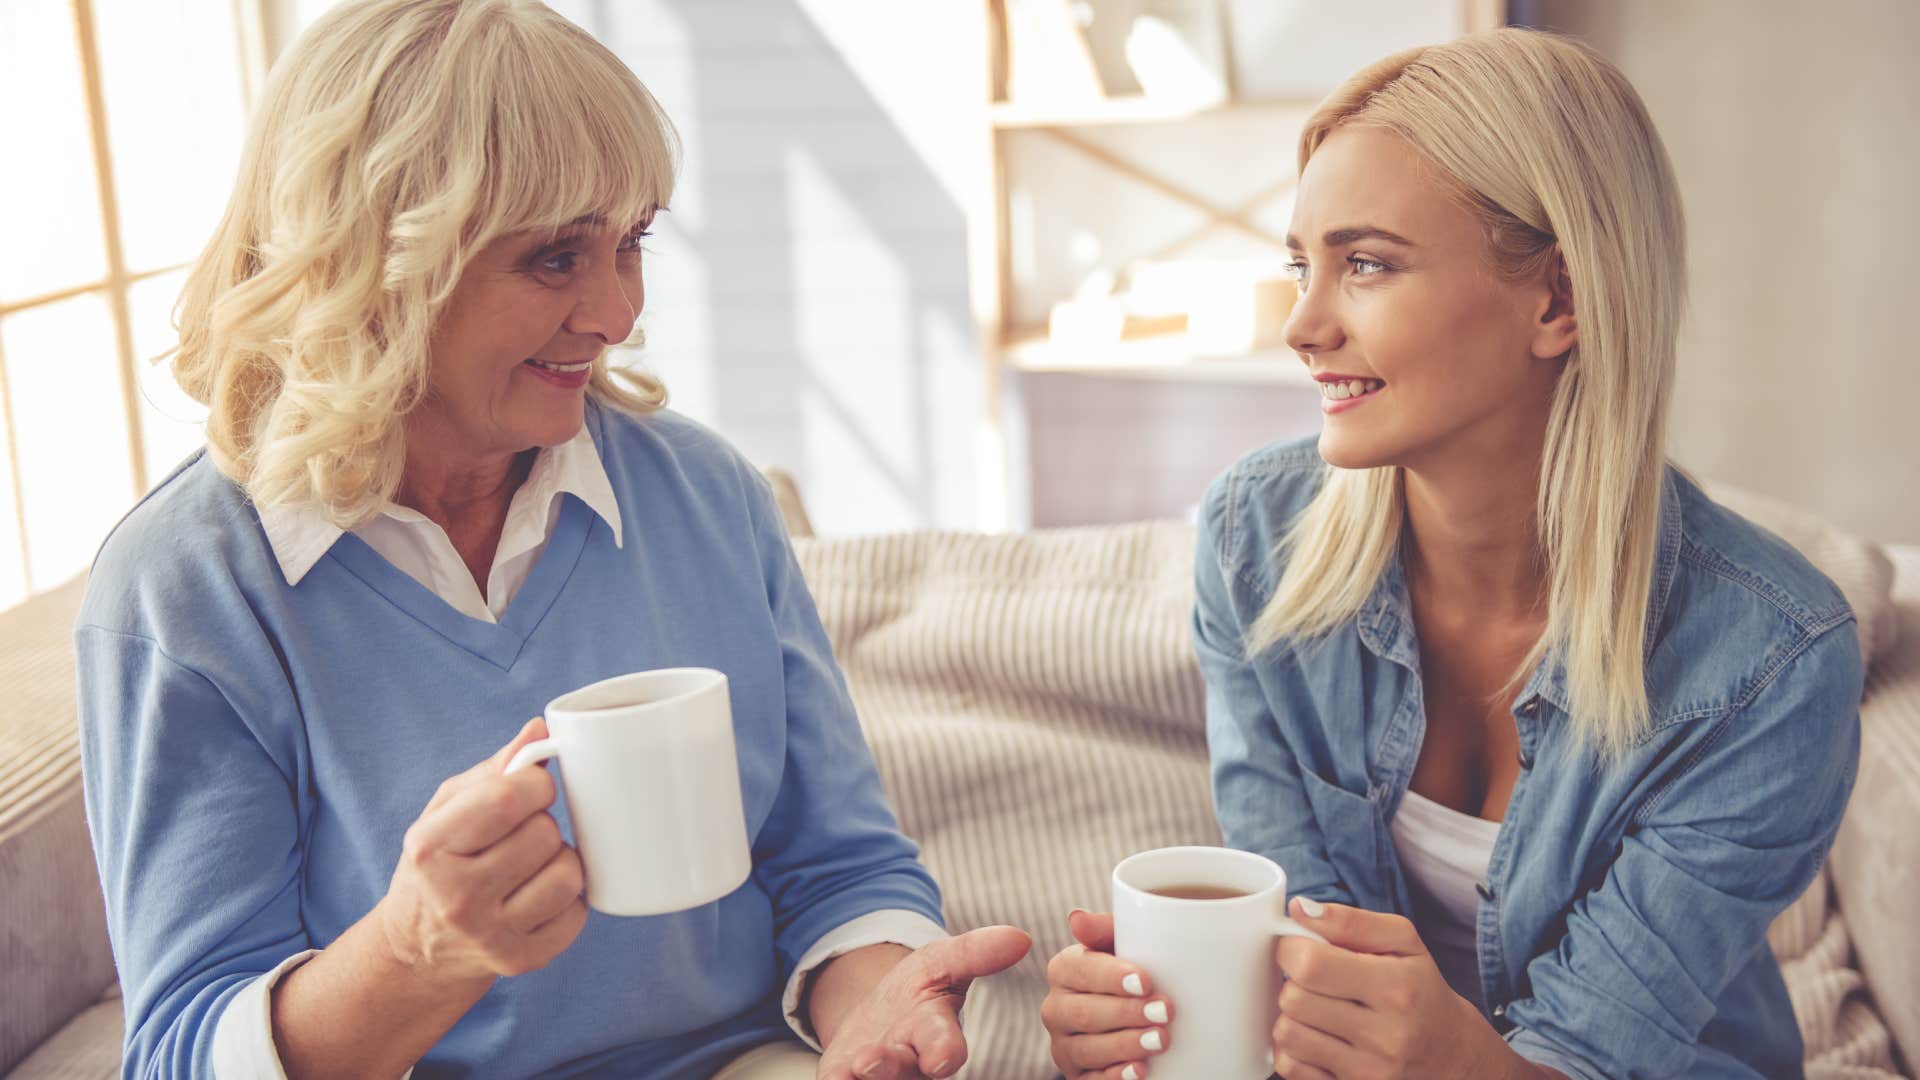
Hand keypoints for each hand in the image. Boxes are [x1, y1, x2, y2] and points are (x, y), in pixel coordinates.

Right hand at [374, 718, 588, 983]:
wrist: (418, 951)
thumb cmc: (439, 864)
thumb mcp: (446, 811)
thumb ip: (495, 770)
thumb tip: (541, 729)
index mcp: (430, 848)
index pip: (511, 797)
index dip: (536, 784)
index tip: (531, 790)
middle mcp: (456, 896)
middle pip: (544, 834)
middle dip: (542, 824)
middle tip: (522, 835)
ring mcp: (490, 935)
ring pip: (568, 874)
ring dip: (560, 860)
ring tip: (533, 864)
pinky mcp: (521, 961)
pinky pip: (577, 913)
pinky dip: (568, 899)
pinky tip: (539, 895)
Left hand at [815, 926, 1031, 1079]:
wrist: (875, 1016)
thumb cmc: (916, 991)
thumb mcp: (941, 961)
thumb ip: (976, 952)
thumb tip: (1022, 937)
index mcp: (934, 1033)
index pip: (945, 1045)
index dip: (944, 1052)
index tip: (941, 1060)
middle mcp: (908, 1063)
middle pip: (903, 1073)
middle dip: (889, 1069)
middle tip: (869, 1063)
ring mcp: (875, 1077)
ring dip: (864, 1077)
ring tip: (853, 1066)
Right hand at [1040, 910, 1174, 1079]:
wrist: (1139, 1013)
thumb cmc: (1133, 970)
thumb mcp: (1124, 944)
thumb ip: (1105, 928)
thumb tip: (1077, 918)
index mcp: (1064, 970)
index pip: (1079, 971)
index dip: (1111, 977)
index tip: (1146, 981)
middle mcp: (1056, 1009)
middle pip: (1084, 1013)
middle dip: (1126, 1013)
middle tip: (1165, 1011)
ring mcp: (1065, 1046)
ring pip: (1088, 1049)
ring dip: (1126, 1045)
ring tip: (1161, 1039)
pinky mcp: (1078, 1076)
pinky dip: (1116, 1077)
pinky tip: (1141, 1071)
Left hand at [1271, 898, 1521, 1079]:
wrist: (1453, 1055)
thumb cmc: (1422, 989)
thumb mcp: (1403, 942)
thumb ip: (1350, 921)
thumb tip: (1299, 909)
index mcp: (1395, 988)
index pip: (1311, 964)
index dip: (1291, 948)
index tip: (1298, 946)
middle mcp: (1383, 1035)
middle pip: (1293, 999)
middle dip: (1292, 980)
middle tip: (1310, 977)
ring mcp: (1367, 1071)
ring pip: (1287, 1033)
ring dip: (1291, 1014)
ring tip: (1314, 1006)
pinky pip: (1291, 1067)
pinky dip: (1292, 1048)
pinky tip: (1314, 1035)